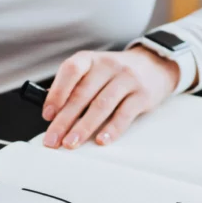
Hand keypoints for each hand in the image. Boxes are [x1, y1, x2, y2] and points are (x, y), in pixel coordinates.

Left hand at [42, 47, 179, 148]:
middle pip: (82, 94)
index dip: (57, 93)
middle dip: (64, 120)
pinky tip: (101, 140)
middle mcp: (108, 66)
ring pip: (101, 105)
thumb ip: (73, 87)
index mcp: (90, 59)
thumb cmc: (115, 74)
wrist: (154, 65)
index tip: (47, 115)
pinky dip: (111, 129)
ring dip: (84, 127)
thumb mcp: (93, 71)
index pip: (71, 71)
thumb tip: (51, 113)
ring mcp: (126, 79)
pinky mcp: (142, 95)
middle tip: (53, 139)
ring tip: (71, 143)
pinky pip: (124, 114)